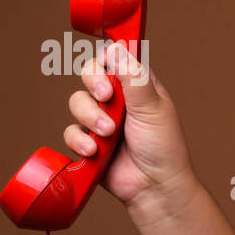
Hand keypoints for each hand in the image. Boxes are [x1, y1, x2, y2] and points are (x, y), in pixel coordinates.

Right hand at [64, 41, 194, 209]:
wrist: (154, 186)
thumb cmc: (163, 147)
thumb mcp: (153, 108)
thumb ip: (134, 78)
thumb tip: (117, 48)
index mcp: (138, 86)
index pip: (115, 58)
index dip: (107, 58)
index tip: (108, 64)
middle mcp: (119, 99)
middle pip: (90, 74)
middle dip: (93, 82)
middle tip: (105, 96)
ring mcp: (102, 119)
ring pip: (77, 102)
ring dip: (90, 116)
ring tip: (109, 133)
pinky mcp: (88, 141)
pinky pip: (71, 131)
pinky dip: (79, 140)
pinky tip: (93, 150)